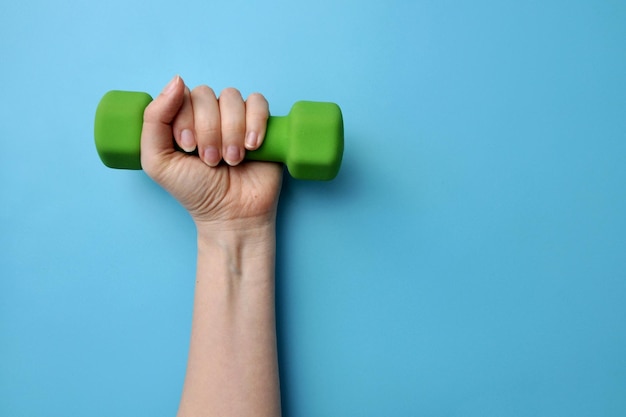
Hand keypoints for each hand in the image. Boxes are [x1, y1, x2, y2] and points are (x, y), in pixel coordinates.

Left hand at [140, 76, 282, 231]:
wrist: (231, 214)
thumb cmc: (194, 191)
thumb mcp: (158, 161)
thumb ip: (154, 121)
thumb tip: (177, 80)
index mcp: (182, 118)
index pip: (182, 95)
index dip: (186, 119)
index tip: (188, 148)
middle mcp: (209, 114)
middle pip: (207, 95)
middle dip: (208, 130)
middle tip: (211, 161)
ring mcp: (236, 118)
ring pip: (232, 98)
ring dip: (231, 132)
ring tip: (232, 160)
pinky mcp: (262, 125)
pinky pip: (258, 103)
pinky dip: (255, 123)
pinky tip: (252, 147)